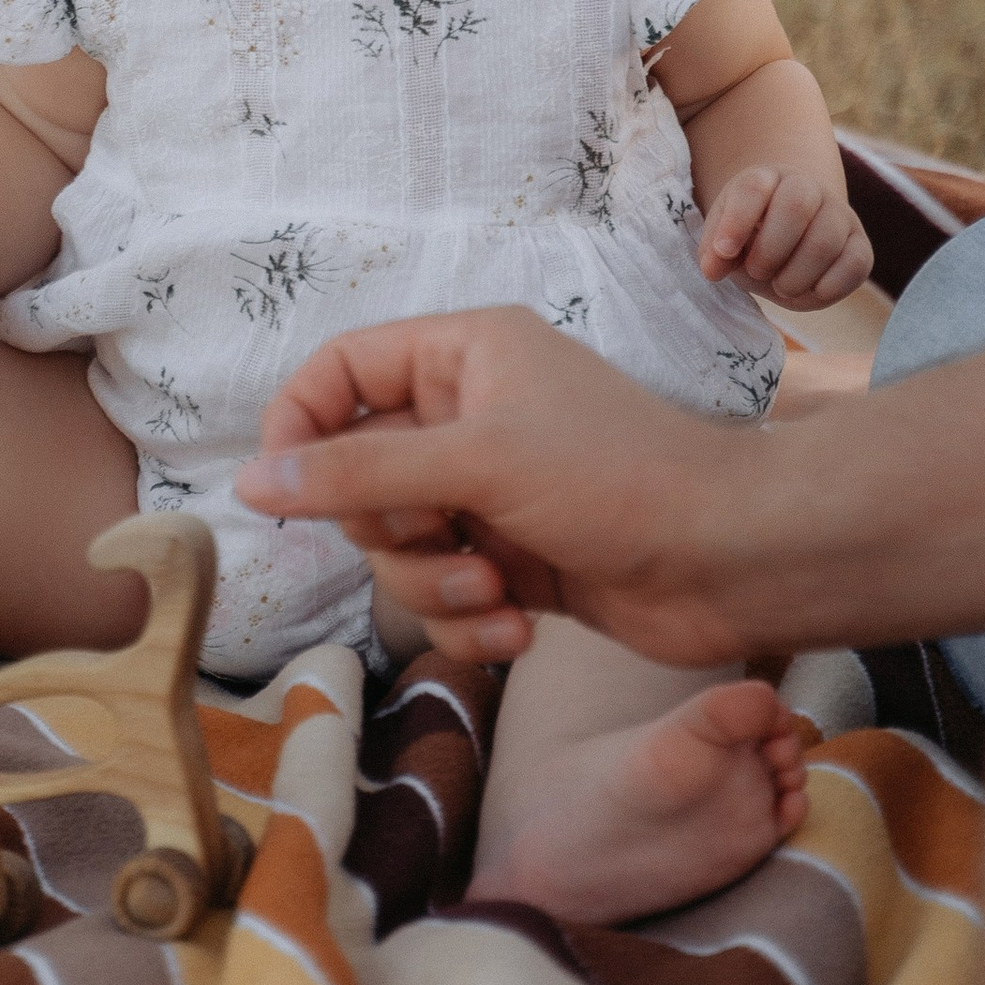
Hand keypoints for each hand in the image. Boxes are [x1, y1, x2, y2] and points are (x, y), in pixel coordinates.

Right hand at [232, 307, 756, 672]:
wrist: (731, 561)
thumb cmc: (617, 478)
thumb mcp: (476, 461)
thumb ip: (358, 471)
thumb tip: (253, 481)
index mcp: (465, 354)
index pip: (341, 371)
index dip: (301, 425)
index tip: (283, 488)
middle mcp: (473, 414)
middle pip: (359, 476)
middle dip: (390, 531)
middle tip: (444, 540)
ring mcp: (492, 493)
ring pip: (398, 547)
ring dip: (433, 586)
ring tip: (493, 592)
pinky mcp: (514, 561)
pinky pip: (445, 595)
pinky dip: (471, 621)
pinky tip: (521, 630)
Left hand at [700, 167, 874, 308]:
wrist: (789, 242)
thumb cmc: (752, 239)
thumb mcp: (725, 242)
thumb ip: (715, 252)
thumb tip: (712, 269)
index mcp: (767, 178)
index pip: (754, 187)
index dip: (737, 221)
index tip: (723, 252)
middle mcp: (807, 187)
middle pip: (797, 204)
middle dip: (771, 249)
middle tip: (757, 271)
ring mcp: (839, 214)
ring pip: (826, 238)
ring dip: (797, 274)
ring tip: (781, 286)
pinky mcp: (860, 245)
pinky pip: (856, 263)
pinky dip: (830, 285)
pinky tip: (811, 291)